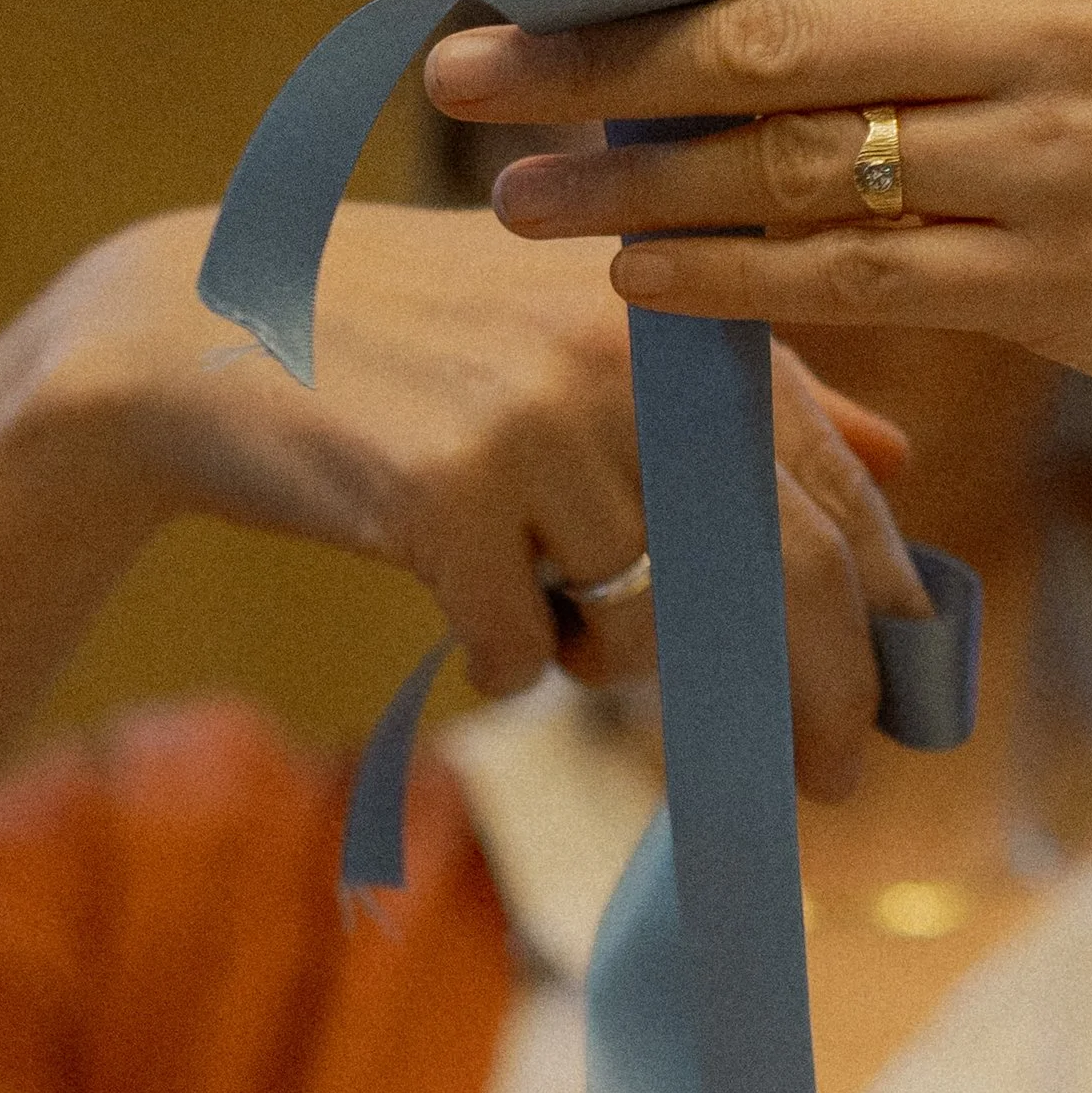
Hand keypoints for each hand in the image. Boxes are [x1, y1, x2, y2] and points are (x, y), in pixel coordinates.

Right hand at [40, 199, 931, 791]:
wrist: (188, 328)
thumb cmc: (403, 338)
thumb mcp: (577, 330)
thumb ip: (741, 393)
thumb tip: (895, 465)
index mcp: (668, 311)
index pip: (822, 481)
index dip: (879, 605)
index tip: (903, 699)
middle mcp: (622, 350)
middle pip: (775, 569)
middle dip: (819, 694)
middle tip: (833, 781)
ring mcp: (535, 418)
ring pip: (633, 623)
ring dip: (590, 651)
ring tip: (523, 587)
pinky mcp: (449, 490)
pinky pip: (524, 652)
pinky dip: (496, 654)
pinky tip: (444, 591)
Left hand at [425, 0, 1091, 465]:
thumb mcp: (1072, 26)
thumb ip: (916, 3)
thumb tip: (707, 12)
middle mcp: (1051, 19)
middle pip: (772, 34)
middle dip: (597, 57)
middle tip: (462, 74)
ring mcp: (1058, 152)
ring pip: (799, 160)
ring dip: (634, 181)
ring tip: (514, 196)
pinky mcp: (1058, 278)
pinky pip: (853, 274)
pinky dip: (732, 274)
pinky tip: (638, 274)